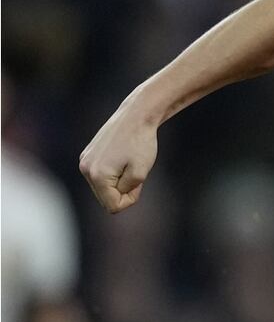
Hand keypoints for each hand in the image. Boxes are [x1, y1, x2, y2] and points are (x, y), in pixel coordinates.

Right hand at [79, 97, 158, 213]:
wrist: (136, 116)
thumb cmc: (141, 143)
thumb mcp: (140, 174)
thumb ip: (126, 191)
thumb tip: (115, 196)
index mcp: (97, 176)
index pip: (113, 206)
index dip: (130, 198)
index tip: (139, 181)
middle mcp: (85, 169)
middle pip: (105, 198)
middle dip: (123, 191)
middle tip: (135, 172)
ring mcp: (84, 161)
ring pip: (103, 188)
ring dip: (118, 182)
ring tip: (128, 164)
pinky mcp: (87, 154)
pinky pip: (100, 175)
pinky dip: (113, 173)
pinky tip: (122, 158)